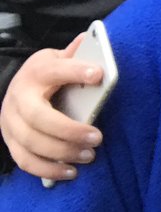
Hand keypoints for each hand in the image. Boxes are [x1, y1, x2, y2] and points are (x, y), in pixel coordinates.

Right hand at [0, 37, 102, 179]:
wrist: (19, 88)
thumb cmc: (49, 75)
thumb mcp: (59, 60)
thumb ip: (75, 55)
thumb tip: (90, 39)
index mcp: (36, 72)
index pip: (54, 70)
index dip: (75, 71)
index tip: (99, 74)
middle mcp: (18, 97)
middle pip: (38, 117)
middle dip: (69, 130)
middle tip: (97, 138)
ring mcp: (10, 122)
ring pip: (31, 142)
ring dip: (62, 152)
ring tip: (89, 155)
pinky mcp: (11, 141)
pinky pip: (25, 161)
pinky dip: (47, 170)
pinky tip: (71, 172)